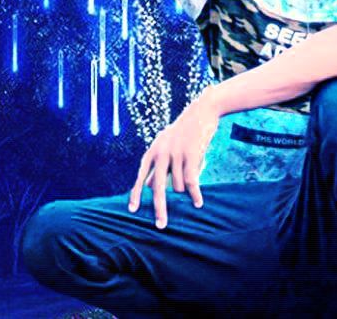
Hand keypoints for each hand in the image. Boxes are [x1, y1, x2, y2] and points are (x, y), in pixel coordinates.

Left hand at [127, 95, 220, 228]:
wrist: (203, 110)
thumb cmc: (185, 129)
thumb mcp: (167, 143)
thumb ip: (159, 164)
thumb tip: (151, 187)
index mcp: (153, 150)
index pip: (141, 176)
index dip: (136, 194)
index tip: (132, 210)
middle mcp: (161, 153)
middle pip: (158, 188)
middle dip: (160, 208)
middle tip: (161, 225)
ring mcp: (176, 154)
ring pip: (179, 185)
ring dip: (187, 187)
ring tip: (195, 172)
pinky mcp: (191, 155)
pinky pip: (192, 182)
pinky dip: (195, 194)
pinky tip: (199, 203)